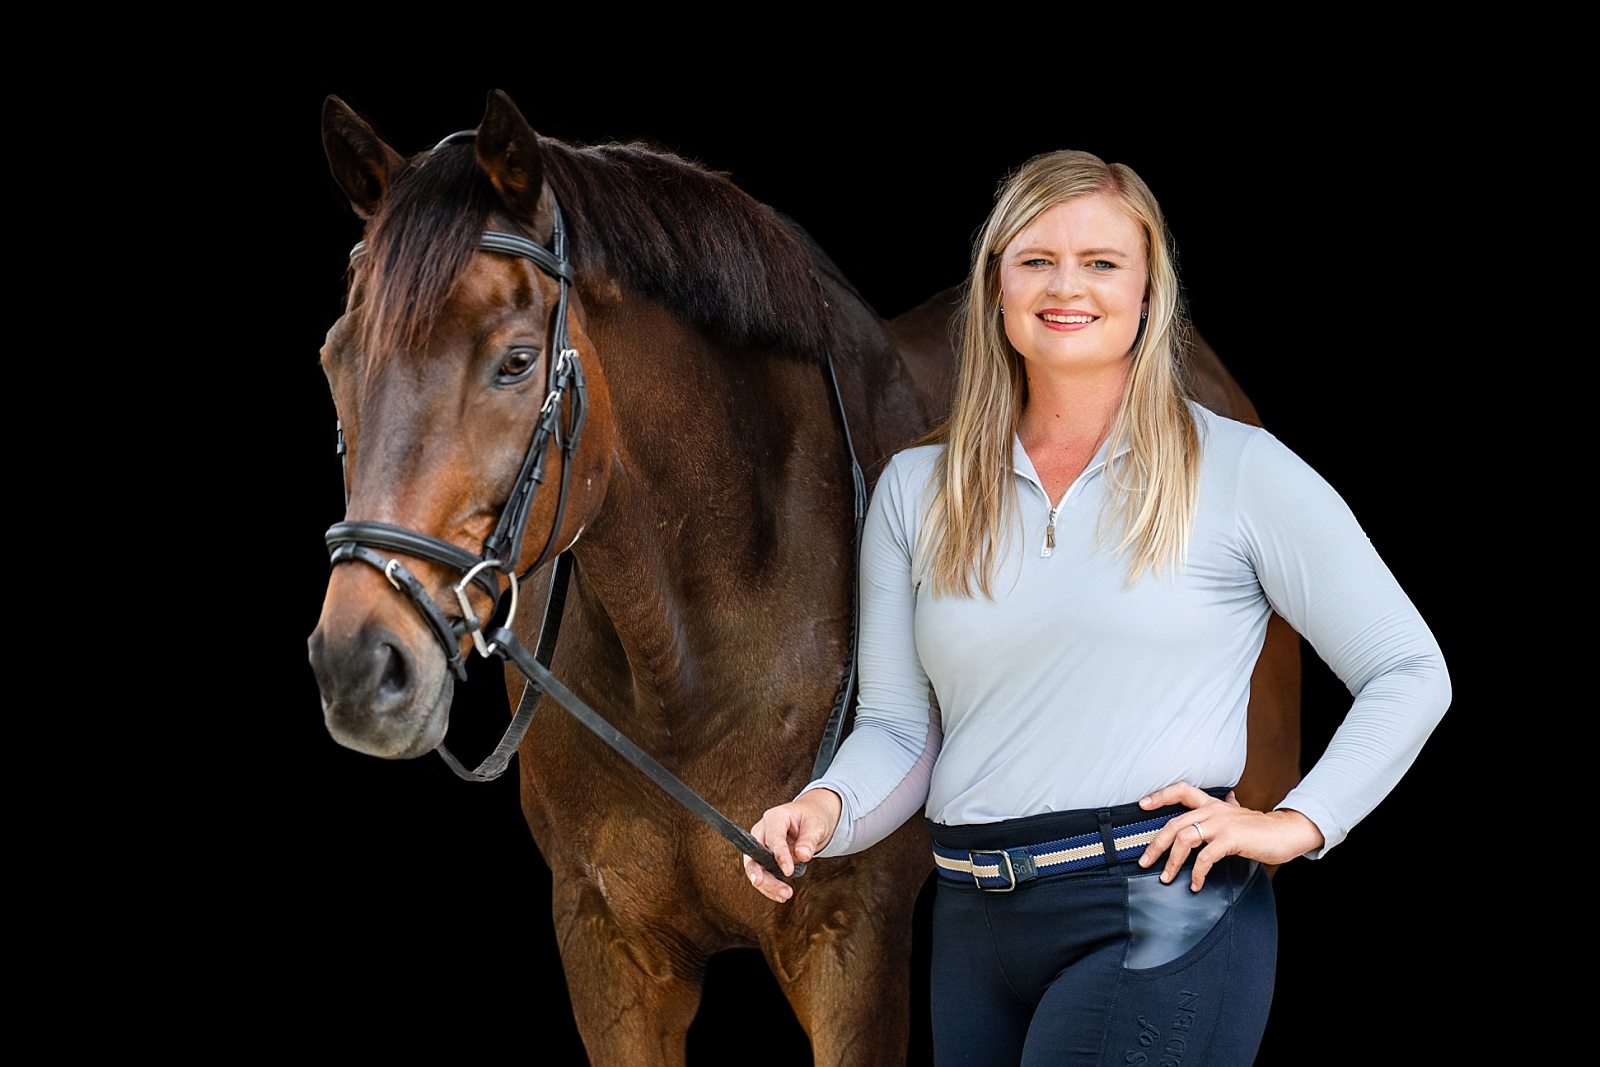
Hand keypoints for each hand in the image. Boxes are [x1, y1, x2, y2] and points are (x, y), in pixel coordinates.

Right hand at [743, 788, 842, 902]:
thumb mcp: (815, 825)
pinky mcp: (763, 858)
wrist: (808, 819)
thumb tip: (802, 856)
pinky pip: (762, 874)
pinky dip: (769, 887)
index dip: (780, 856)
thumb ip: (809, 840)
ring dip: (768, 885)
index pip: (773, 838)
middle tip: (777, 889)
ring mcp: (760, 845)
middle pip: (755, 855)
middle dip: (762, 874)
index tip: (788, 872)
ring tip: (785, 895)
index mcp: (774, 817)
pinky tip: (781, 896)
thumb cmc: (811, 819)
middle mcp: (762, 831)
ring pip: (755, 868)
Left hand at [1137, 782, 1324, 891]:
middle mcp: (1213, 810)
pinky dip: (1197, 872)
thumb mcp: (1237, 814)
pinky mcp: (1232, 839)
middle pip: (1174, 823)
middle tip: (1145, 861)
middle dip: (1156, 844)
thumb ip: (1226, 809)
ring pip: (1185, 839)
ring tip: (1166, 877)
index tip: (1142, 805)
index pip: (1180, 791)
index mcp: (1212, 804)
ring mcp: (1222, 824)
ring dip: (1172, 861)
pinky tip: (1194, 884)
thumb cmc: (1261, 828)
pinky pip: (1206, 857)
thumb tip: (1227, 799)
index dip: (1159, 796)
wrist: (1287, 832)